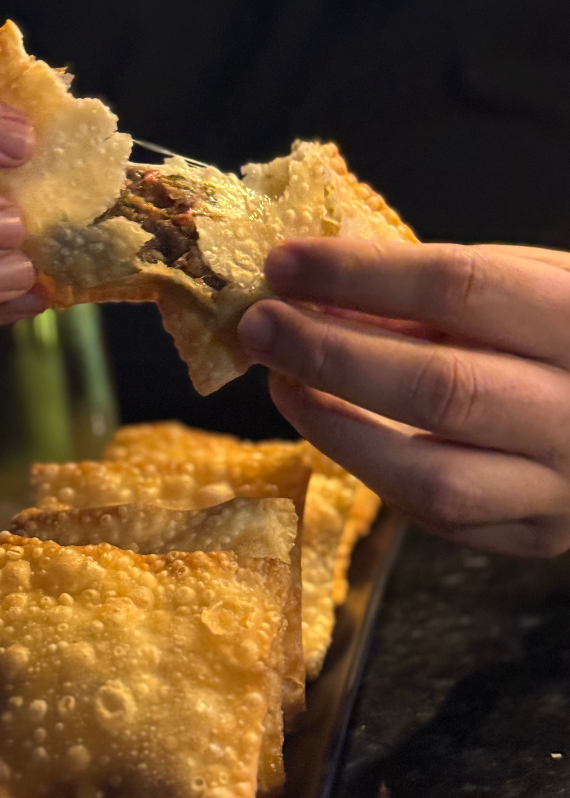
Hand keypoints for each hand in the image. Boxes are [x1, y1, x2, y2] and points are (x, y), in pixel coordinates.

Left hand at [238, 239, 569, 556]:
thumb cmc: (564, 328)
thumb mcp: (522, 280)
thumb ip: (432, 284)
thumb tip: (317, 285)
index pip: (457, 288)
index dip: (358, 273)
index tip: (282, 263)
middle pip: (438, 387)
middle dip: (329, 354)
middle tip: (257, 327)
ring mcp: (561, 487)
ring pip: (432, 476)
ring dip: (335, 427)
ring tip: (280, 382)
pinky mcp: (536, 535)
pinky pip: (438, 517)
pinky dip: (371, 468)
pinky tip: (331, 425)